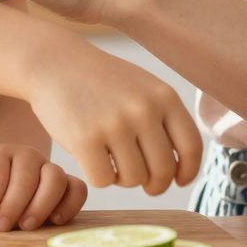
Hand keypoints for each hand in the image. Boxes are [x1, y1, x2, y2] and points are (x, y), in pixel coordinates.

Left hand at [0, 145, 86, 231]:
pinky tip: (55, 221)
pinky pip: (78, 188)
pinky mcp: (69, 182)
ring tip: (27, 227)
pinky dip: (70, 204)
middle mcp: (26, 156)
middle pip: (26, 175)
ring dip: (42, 203)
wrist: (6, 178)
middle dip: (12, 204)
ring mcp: (49, 167)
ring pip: (55, 177)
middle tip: (1, 228)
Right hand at [22, 43, 202, 194]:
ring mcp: (114, 124)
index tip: (178, 180)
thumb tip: (180, 169)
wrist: (55, 62)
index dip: (187, 171)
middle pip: (163, 171)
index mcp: (164, 96)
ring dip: (122, 178)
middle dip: (154, 184)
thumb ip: (165, 120)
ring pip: (133, 179)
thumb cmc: (101, 81)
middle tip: (141, 181)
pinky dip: (98, 177)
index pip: (192, 147)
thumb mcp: (143, 87)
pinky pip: (103, 180)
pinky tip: (91, 159)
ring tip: (111, 160)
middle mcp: (143, 109)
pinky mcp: (85, 139)